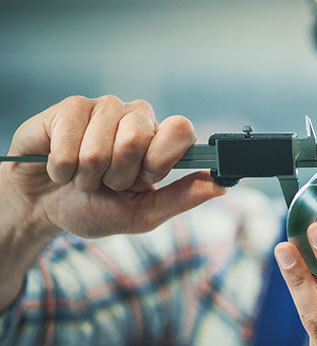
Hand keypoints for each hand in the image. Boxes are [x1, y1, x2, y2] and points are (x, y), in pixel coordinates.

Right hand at [0, 95, 226, 238]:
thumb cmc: (95, 207)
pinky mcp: (70, 107)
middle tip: (109, 182)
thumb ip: (182, 198)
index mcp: (160, 141)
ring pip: (101, 146)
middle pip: (140, 138)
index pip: (181, 130)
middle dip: (119, 175)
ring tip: (84, 176)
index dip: (161, 159)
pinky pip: (70, 140)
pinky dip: (62, 167)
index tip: (145, 178)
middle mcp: (136, 118)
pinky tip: (60, 167)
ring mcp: (104, 109)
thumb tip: (221, 185)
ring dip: (88, 175)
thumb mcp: (143, 213)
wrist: (42, 207)